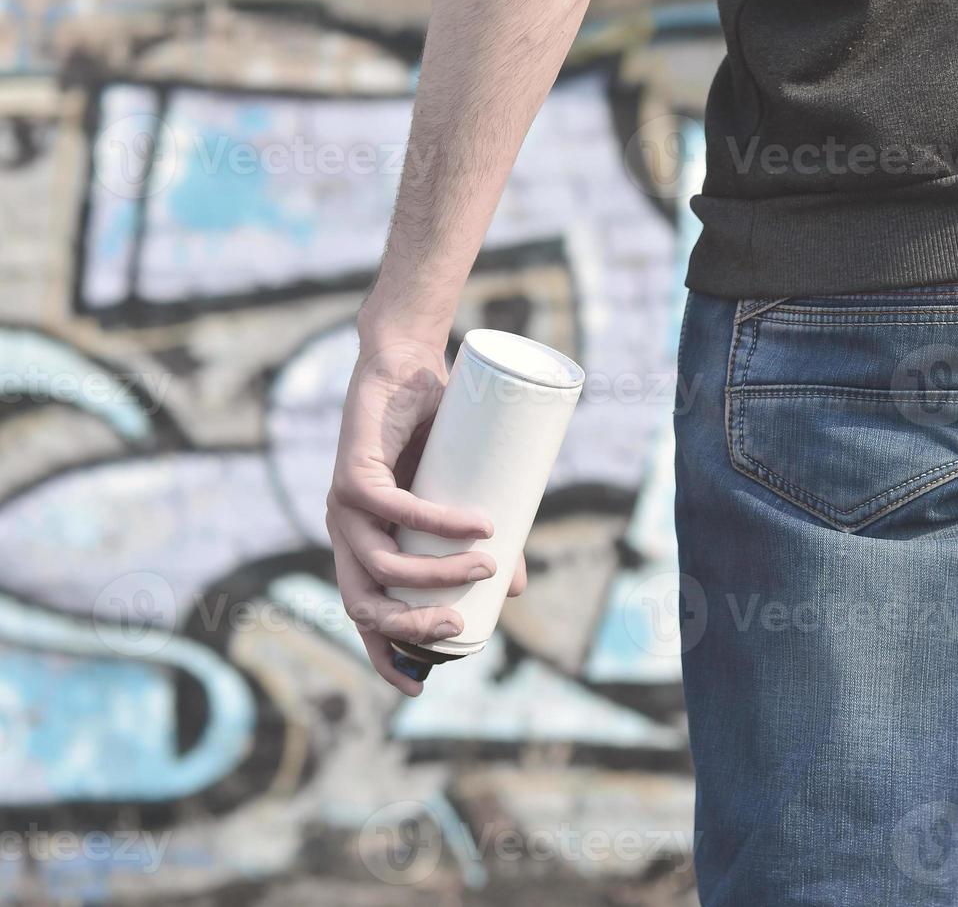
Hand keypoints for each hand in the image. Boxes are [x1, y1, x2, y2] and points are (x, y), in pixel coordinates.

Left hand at [327, 331, 528, 694]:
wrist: (407, 367)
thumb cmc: (435, 434)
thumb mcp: (466, 497)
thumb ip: (486, 541)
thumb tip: (514, 589)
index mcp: (364, 547)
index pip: (363, 617)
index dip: (383, 658)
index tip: (416, 689)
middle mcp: (346, 533)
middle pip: (365, 604)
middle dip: (411, 627)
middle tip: (461, 625)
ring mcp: (343, 505)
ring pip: (383, 563)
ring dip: (438, 575)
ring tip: (489, 564)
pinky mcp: (352, 471)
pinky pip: (395, 509)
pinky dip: (440, 524)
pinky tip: (479, 526)